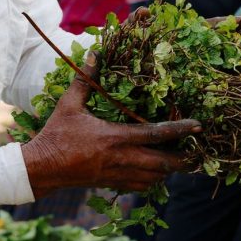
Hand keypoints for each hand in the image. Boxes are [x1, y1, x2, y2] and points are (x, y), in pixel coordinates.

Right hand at [21, 57, 200, 195]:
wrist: (42, 168)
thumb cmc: (56, 134)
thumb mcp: (69, 105)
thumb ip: (84, 80)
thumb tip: (94, 54)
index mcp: (114, 137)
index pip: (156, 134)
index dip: (180, 130)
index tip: (198, 126)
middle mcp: (121, 158)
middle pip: (163, 163)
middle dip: (184, 159)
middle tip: (198, 151)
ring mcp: (118, 174)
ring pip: (155, 178)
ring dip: (170, 170)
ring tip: (181, 159)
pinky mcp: (112, 184)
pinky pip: (142, 186)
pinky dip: (154, 180)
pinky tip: (156, 171)